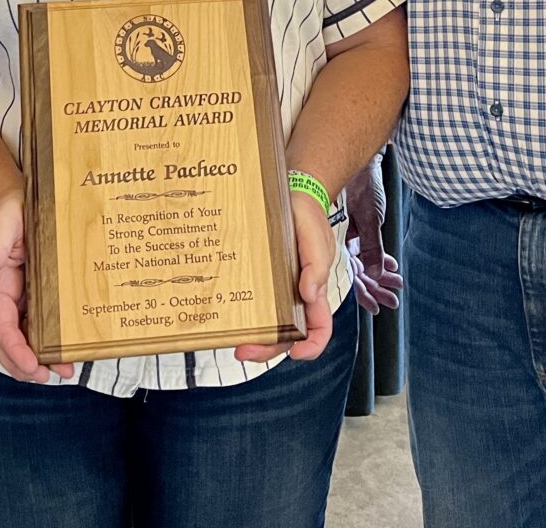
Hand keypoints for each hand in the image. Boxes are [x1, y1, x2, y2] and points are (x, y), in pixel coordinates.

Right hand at [0, 191, 74, 382]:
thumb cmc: (7, 212)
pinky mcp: (37, 292)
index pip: (1, 326)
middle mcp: (7, 297)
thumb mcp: (2, 225)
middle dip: (25, 364)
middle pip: (10, 341)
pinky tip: (68, 348)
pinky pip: (40, 322)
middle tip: (50, 377)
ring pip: (26, 337)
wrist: (13, 200)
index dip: (14, 350)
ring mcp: (22, 297)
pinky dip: (50, 340)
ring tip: (64, 371)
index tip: (31, 366)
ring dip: (40, 358)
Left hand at [235, 191, 335, 363]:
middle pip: (285, 334)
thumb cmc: (310, 218)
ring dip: (250, 336)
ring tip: (231, 339)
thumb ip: (317, 267)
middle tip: (243, 351)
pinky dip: (240, 311)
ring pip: (265, 323)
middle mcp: (294, 295)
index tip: (295, 352)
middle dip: (266, 349)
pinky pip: (250, 299)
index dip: (311, 346)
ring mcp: (275, 288)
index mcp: (315, 291)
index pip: (320, 328)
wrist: (292, 194)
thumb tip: (309, 294)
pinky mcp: (257, 276)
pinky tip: (225, 313)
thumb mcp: (319, 239)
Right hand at [345, 157, 402, 313]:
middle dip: (376, 287)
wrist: (360, 162)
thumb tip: (376, 274)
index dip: (364, 293)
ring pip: (364, 262)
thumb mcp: (370, 219)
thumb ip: (372, 247)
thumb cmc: (360, 185)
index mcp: (340, 241)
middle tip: (392, 299)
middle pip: (359, 272)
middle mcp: (343, 241)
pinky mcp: (358, 227)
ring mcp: (350, 234)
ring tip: (396, 283)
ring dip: (381, 274)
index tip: (376, 307)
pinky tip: (390, 265)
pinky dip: (380, 258)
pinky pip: (367, 249)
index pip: (352, 276)